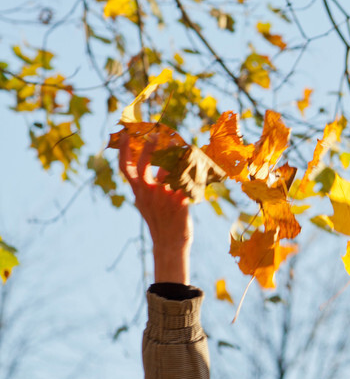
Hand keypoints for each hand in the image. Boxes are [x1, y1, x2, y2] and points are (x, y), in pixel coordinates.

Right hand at [119, 133, 192, 284]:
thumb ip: (144, 190)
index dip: (123, 151)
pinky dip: (193, 174)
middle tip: (156, 135)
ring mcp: (163, 197)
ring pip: (169, 170)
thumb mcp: (144, 205)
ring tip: (184, 149)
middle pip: (144, 165)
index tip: (124, 135)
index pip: (125, 168)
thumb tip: (146, 174)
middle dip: (148, 147)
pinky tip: (198, 167)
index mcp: (138, 192)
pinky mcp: (180, 202)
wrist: (169, 244)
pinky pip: (187, 182)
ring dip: (177, 157)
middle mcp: (148, 192)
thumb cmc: (159, 223)